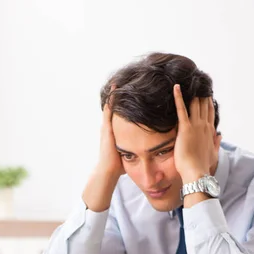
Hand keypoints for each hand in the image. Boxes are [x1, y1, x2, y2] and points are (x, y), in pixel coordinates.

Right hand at [81, 87, 124, 211]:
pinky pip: (109, 112)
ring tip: (117, 83)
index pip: (118, 116)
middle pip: (113, 108)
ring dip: (113, 96)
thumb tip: (147, 149)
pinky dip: (111, 101)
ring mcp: (106, 128)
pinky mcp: (106, 129)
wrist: (108, 171)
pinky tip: (114, 92)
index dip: (121, 105)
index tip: (128, 95)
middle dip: (116, 96)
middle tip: (120, 83)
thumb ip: (135, 148)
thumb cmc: (118, 166)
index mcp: (114, 133)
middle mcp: (109, 128)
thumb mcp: (128, 153)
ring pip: (110, 107)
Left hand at [173, 84, 219, 183]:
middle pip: (204, 106)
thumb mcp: (213, 154)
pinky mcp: (185, 128)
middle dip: (201, 94)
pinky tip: (176, 87)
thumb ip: (216, 143)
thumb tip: (220, 135)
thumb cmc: (203, 166)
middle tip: (197, 83)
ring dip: (192, 93)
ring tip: (189, 82)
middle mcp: (204, 126)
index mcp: (210, 132)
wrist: (196, 172)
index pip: (210, 113)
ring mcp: (195, 126)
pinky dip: (178, 97)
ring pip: (195, 104)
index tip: (207, 94)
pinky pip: (181, 109)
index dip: (208, 103)